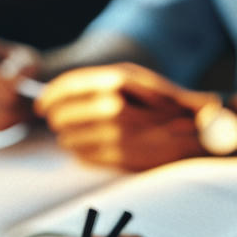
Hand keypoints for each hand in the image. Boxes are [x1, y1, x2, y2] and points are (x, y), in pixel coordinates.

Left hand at [36, 63, 209, 169]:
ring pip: (68, 138)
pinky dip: (82, 153)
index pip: (66, 87)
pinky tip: (93, 147)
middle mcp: (114, 105)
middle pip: (62, 114)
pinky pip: (83, 157)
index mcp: (118, 80)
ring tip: (79, 135)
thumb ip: (96, 82)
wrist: (195, 131)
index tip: (41, 105)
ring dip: (68, 137)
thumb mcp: (134, 78)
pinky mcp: (119, 156)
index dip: (49, 97)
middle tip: (59, 122)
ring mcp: (117, 133)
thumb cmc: (161, 102)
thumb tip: (54, 94)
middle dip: (57, 119)